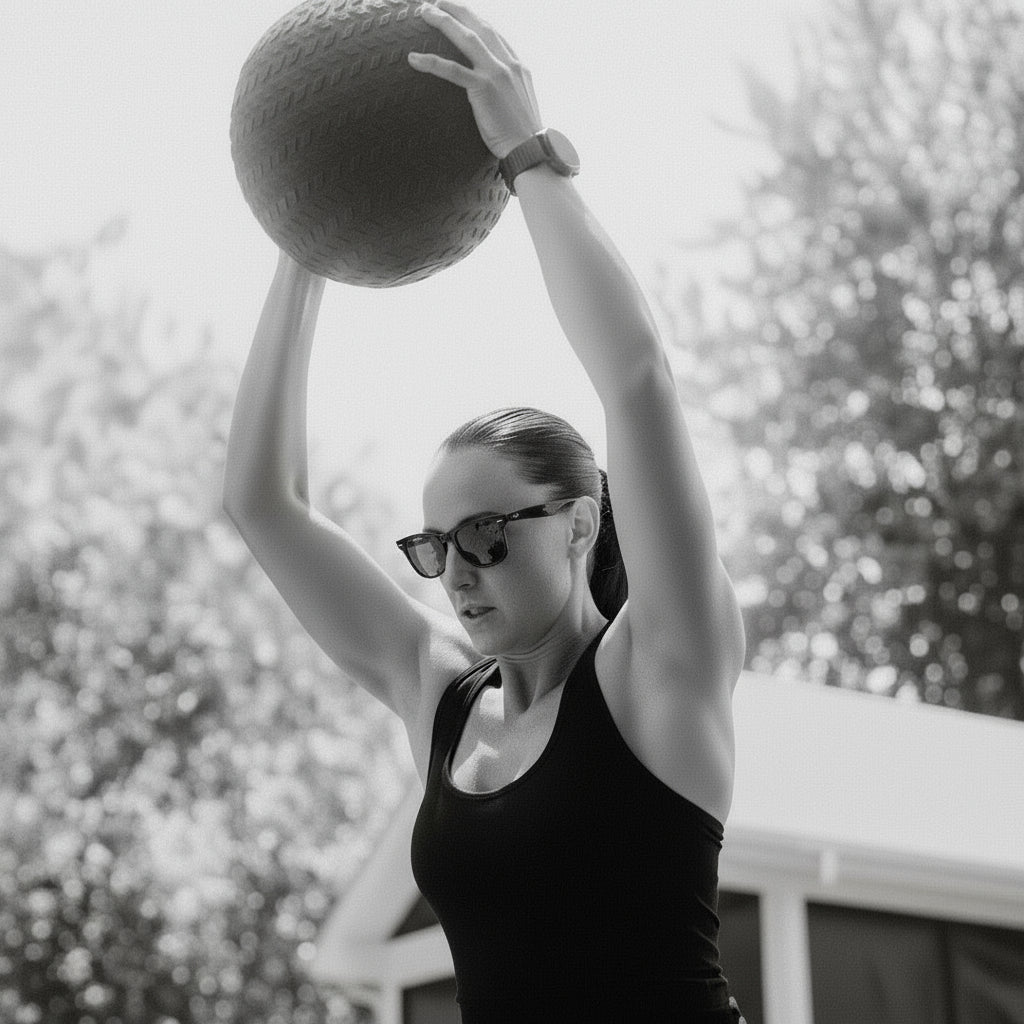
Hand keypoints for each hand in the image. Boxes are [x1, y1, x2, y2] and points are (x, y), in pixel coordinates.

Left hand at [408, 1, 542, 158]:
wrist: (530, 149)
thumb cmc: (522, 136)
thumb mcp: (519, 104)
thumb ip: (507, 90)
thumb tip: (492, 93)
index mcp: (518, 65)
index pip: (494, 33)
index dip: (475, 19)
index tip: (459, 12)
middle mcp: (508, 63)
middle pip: (479, 26)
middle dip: (457, 10)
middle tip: (437, 2)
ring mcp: (496, 74)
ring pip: (466, 38)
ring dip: (443, 21)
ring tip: (424, 12)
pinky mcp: (484, 89)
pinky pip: (453, 70)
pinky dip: (432, 62)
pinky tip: (414, 58)